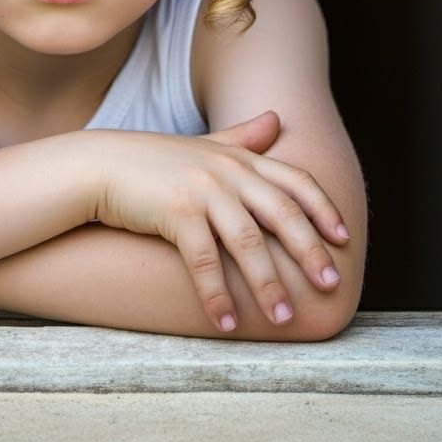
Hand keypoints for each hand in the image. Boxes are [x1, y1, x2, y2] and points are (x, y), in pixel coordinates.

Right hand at [92, 110, 350, 331]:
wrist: (98, 165)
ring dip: (268, 283)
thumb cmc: (149, 160)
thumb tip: (276, 118)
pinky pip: (205, 259)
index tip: (343, 238)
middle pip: (281, 212)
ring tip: (283, 318)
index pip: (294, 180)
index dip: (322, 208)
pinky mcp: (175, 212)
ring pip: (248, 240)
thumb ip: (241, 138)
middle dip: (309, 250)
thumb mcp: (201, 147)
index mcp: (236, 157)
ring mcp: (201, 190)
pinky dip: (218, 294)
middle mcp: (225, 170)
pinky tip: (227, 323)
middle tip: (329, 285)